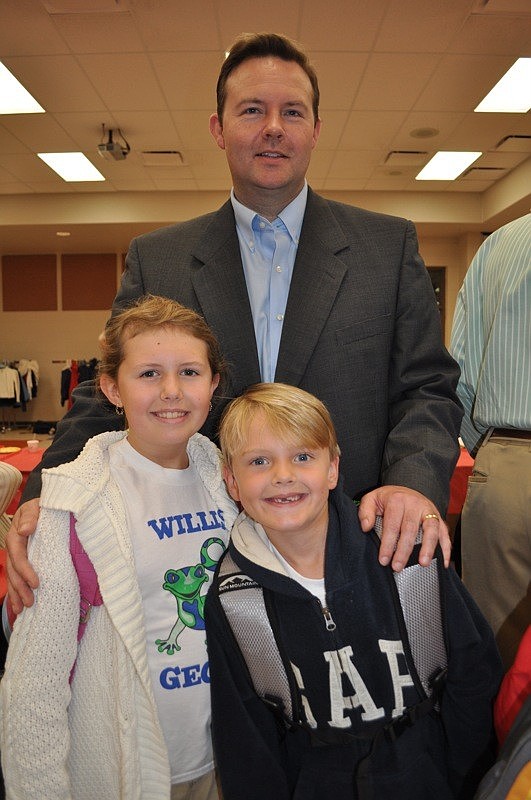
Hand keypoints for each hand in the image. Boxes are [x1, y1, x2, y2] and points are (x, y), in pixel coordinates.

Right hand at [6, 498, 40, 612]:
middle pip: (14, 571)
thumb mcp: (37, 507)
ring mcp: (17, 554)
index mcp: (16, 535)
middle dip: (20, 588)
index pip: (18, 556)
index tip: (36, 584)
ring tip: (22, 609)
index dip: (25, 571)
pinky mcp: (24, 559)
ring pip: (13, 577)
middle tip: (30, 602)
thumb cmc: (42, 506)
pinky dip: (17, 591)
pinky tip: (19, 605)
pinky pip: (17, 577)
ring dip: (16, 594)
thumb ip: (31, 516)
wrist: (44, 506)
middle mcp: (14, 546)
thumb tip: (24, 530)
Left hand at [358, 485, 450, 571]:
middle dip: (404, 550)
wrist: (407, 489)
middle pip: (410, 529)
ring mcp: (429, 510)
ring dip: (428, 547)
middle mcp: (415, 504)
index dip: (387, 544)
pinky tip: (443, 562)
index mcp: (397, 500)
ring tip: (423, 563)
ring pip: (431, 529)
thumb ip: (365, 511)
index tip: (383, 559)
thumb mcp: (372, 498)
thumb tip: (366, 527)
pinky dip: (446, 548)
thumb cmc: (389, 498)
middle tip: (397, 566)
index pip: (392, 524)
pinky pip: (444, 533)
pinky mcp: (439, 517)